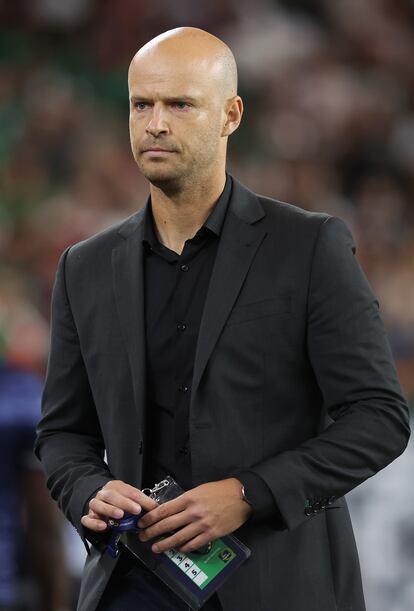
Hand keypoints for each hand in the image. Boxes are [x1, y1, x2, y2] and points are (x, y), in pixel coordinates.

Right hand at [80, 480, 157, 531]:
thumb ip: (139, 503)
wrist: (99, 502)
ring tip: (120, 515)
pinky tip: (103, 526)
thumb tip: (155, 509)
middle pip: (112, 496)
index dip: (142, 499)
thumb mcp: (129, 498)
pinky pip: (88, 519)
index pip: (130, 491)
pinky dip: (95, 523)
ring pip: (98, 504)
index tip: (151, 507)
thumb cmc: (117, 501)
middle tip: (137, 510)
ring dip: (110, 510)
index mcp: (116, 486)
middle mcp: (104, 494)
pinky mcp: (88, 516)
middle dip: (126, 503)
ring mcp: (94, 504)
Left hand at [137, 478, 251, 553]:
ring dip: (164, 544)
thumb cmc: (221, 490)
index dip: (150, 518)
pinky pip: (193, 544)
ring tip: (156, 548)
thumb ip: (186, 500)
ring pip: (178, 538)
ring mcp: (201, 525)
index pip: (164, 510)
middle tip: (143, 537)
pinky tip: (178, 549)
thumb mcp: (200, 490)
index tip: (142, 522)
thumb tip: (171, 510)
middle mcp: (193, 512)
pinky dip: (184, 548)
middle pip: (167, 525)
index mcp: (188, 498)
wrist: (241, 496)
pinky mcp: (211, 534)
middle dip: (152, 532)